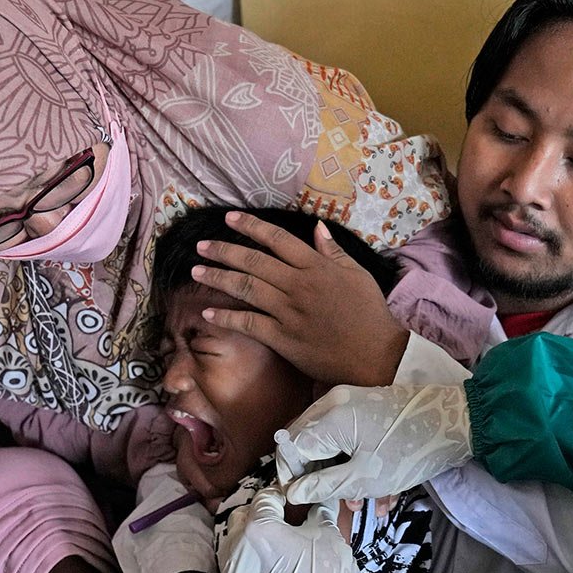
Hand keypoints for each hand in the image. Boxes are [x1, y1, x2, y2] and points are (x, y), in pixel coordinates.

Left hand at [191, 212, 409, 387]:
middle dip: (224, 251)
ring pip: (247, 288)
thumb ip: (333, 251)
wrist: (375, 354)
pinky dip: (227, 317)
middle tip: (201, 246)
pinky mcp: (283, 338)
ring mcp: (288, 312)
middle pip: (254, 261)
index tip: (228, 218)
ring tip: (197, 272)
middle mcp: (298, 284)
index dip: (251, 227)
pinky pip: (249, 324)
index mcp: (315, 266)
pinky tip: (208, 311)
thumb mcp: (357, 274)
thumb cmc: (369, 314)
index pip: (277, 239)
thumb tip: (318, 227)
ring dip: (218, 278)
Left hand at [216, 490, 380, 572]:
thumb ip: (316, 509)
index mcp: (258, 529)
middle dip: (258, 518)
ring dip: (249, 546)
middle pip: (240, 521)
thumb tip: (317, 496)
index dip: (279, 495)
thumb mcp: (328, 534)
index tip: (288, 499)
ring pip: (232, 552)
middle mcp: (235, 553)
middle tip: (280, 524)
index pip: (263, 499)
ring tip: (273, 553)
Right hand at [277, 382, 473, 503]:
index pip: (290, 448)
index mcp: (330, 417)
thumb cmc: (411, 452)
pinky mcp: (369, 407)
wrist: (460, 422)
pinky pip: (349, 436)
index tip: (299, 499)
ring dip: (339, 474)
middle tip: (331, 502)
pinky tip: (379, 494)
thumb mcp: (364, 479)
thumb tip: (292, 493)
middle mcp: (335, 403)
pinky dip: (356, 462)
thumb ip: (323, 486)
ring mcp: (353, 402)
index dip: (291, 477)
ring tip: (360, 504)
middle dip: (316, 476)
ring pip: (330, 442)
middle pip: (307, 442)